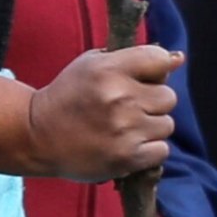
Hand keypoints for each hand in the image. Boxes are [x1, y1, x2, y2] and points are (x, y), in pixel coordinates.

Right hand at [27, 46, 181, 180]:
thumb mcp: (93, 64)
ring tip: (126, 128)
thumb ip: (134, 58)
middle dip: (153, 101)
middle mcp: (119, 98)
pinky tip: (129, 145)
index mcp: (109, 69)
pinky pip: (162, 151)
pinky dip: (149, 150)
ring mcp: (124, 130)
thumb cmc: (69, 95)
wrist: (37, 135)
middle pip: (169, 96)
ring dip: (151, 127)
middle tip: (130, 107)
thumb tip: (178, 58)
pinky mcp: (126, 158)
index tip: (145, 77)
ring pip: (167, 125)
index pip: (159, 59)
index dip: (157, 68)